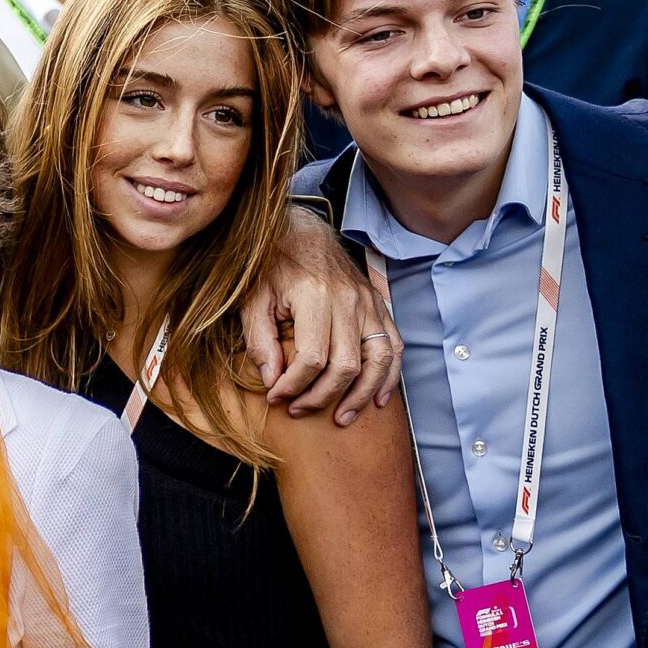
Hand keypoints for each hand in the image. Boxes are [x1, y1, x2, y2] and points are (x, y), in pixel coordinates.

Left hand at [243, 209, 399, 425]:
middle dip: (322, 397)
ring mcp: (369, 303)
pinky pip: (394, 346)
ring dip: (361, 395)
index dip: (294, 386)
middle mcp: (349, 300)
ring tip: (342, 418)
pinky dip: (389, 376)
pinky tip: (377, 399)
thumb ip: (260, 341)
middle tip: (298, 409)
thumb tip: (273, 381)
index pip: (312, 358)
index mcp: (315, 295)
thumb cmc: (271, 265)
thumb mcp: (253, 299)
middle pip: (346, 365)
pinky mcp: (378, 305)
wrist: (300, 229)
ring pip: (378, 360)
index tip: (276, 397)